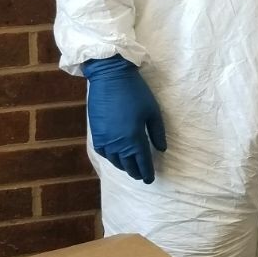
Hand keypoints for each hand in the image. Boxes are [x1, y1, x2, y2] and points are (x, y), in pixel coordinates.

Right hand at [81, 56, 166, 182]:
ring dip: (123, 166)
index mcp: (134, 139)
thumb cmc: (135, 92)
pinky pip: (103, 153)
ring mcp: (105, 140)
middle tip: (141, 175)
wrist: (110, 77)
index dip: (147, 173)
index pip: (142, 163)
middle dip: (136, 172)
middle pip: (128, 165)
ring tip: (130, 167)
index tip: (150, 179)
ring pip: (114, 161)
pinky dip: (111, 158)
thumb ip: (158, 133)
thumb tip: (161, 149)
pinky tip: (115, 156)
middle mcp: (118, 144)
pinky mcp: (95, 133)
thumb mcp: (152, 111)